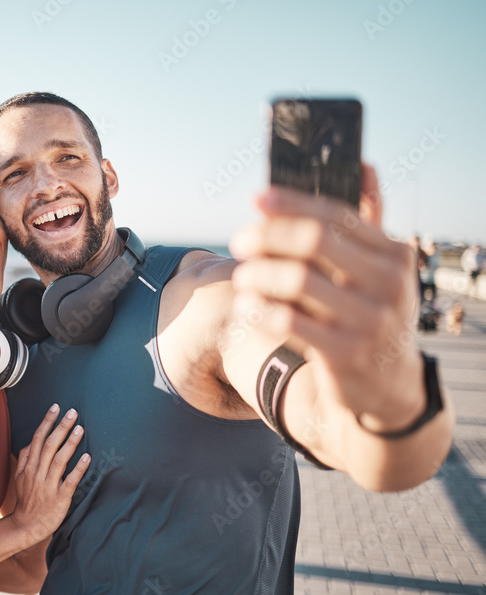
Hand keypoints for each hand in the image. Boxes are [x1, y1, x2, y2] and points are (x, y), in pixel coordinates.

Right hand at [9, 405, 90, 547]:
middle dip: (61, 427)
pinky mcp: (59, 498)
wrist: (26, 526)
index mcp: (29, 466)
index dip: (47, 422)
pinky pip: (69, 482)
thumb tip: (30, 441)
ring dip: (70, 444)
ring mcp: (48, 486)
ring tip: (80, 429)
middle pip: (49, 445)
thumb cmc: (27, 500)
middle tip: (73, 412)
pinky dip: (78, 470)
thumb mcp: (19, 477)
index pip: (38, 439)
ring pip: (59, 460)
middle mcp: (38, 473)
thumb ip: (25, 458)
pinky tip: (87, 458)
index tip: (56, 407)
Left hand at [229, 164, 424, 431]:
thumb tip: (362, 165)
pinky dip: (259, 309)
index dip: (293, 203)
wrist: (389, 388)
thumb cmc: (370, 314)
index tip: (256, 198)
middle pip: (314, 241)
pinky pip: (289, 322)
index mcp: (395, 256)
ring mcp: (370, 321)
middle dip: (268, 236)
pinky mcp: (345, 355)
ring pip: (297, 280)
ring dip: (258, 274)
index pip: (337, 216)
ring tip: (241, 277)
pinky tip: (245, 307)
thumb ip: (368, 221)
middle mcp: (389, 285)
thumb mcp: (379, 271)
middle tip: (238, 241)